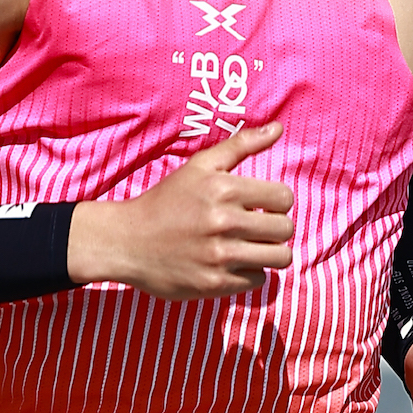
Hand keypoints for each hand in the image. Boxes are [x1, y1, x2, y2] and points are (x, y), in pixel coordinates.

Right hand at [68, 123, 293, 299]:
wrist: (127, 241)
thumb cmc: (166, 201)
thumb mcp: (199, 166)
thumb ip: (241, 145)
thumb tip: (277, 128)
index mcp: (223, 189)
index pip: (284, 198)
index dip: (277, 201)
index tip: (262, 205)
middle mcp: (224, 222)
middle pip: (286, 229)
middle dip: (276, 227)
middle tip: (256, 227)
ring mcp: (220, 255)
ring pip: (279, 257)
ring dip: (270, 252)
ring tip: (252, 246)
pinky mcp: (215, 283)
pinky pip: (259, 280)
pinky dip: (250, 273)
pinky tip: (232, 263)